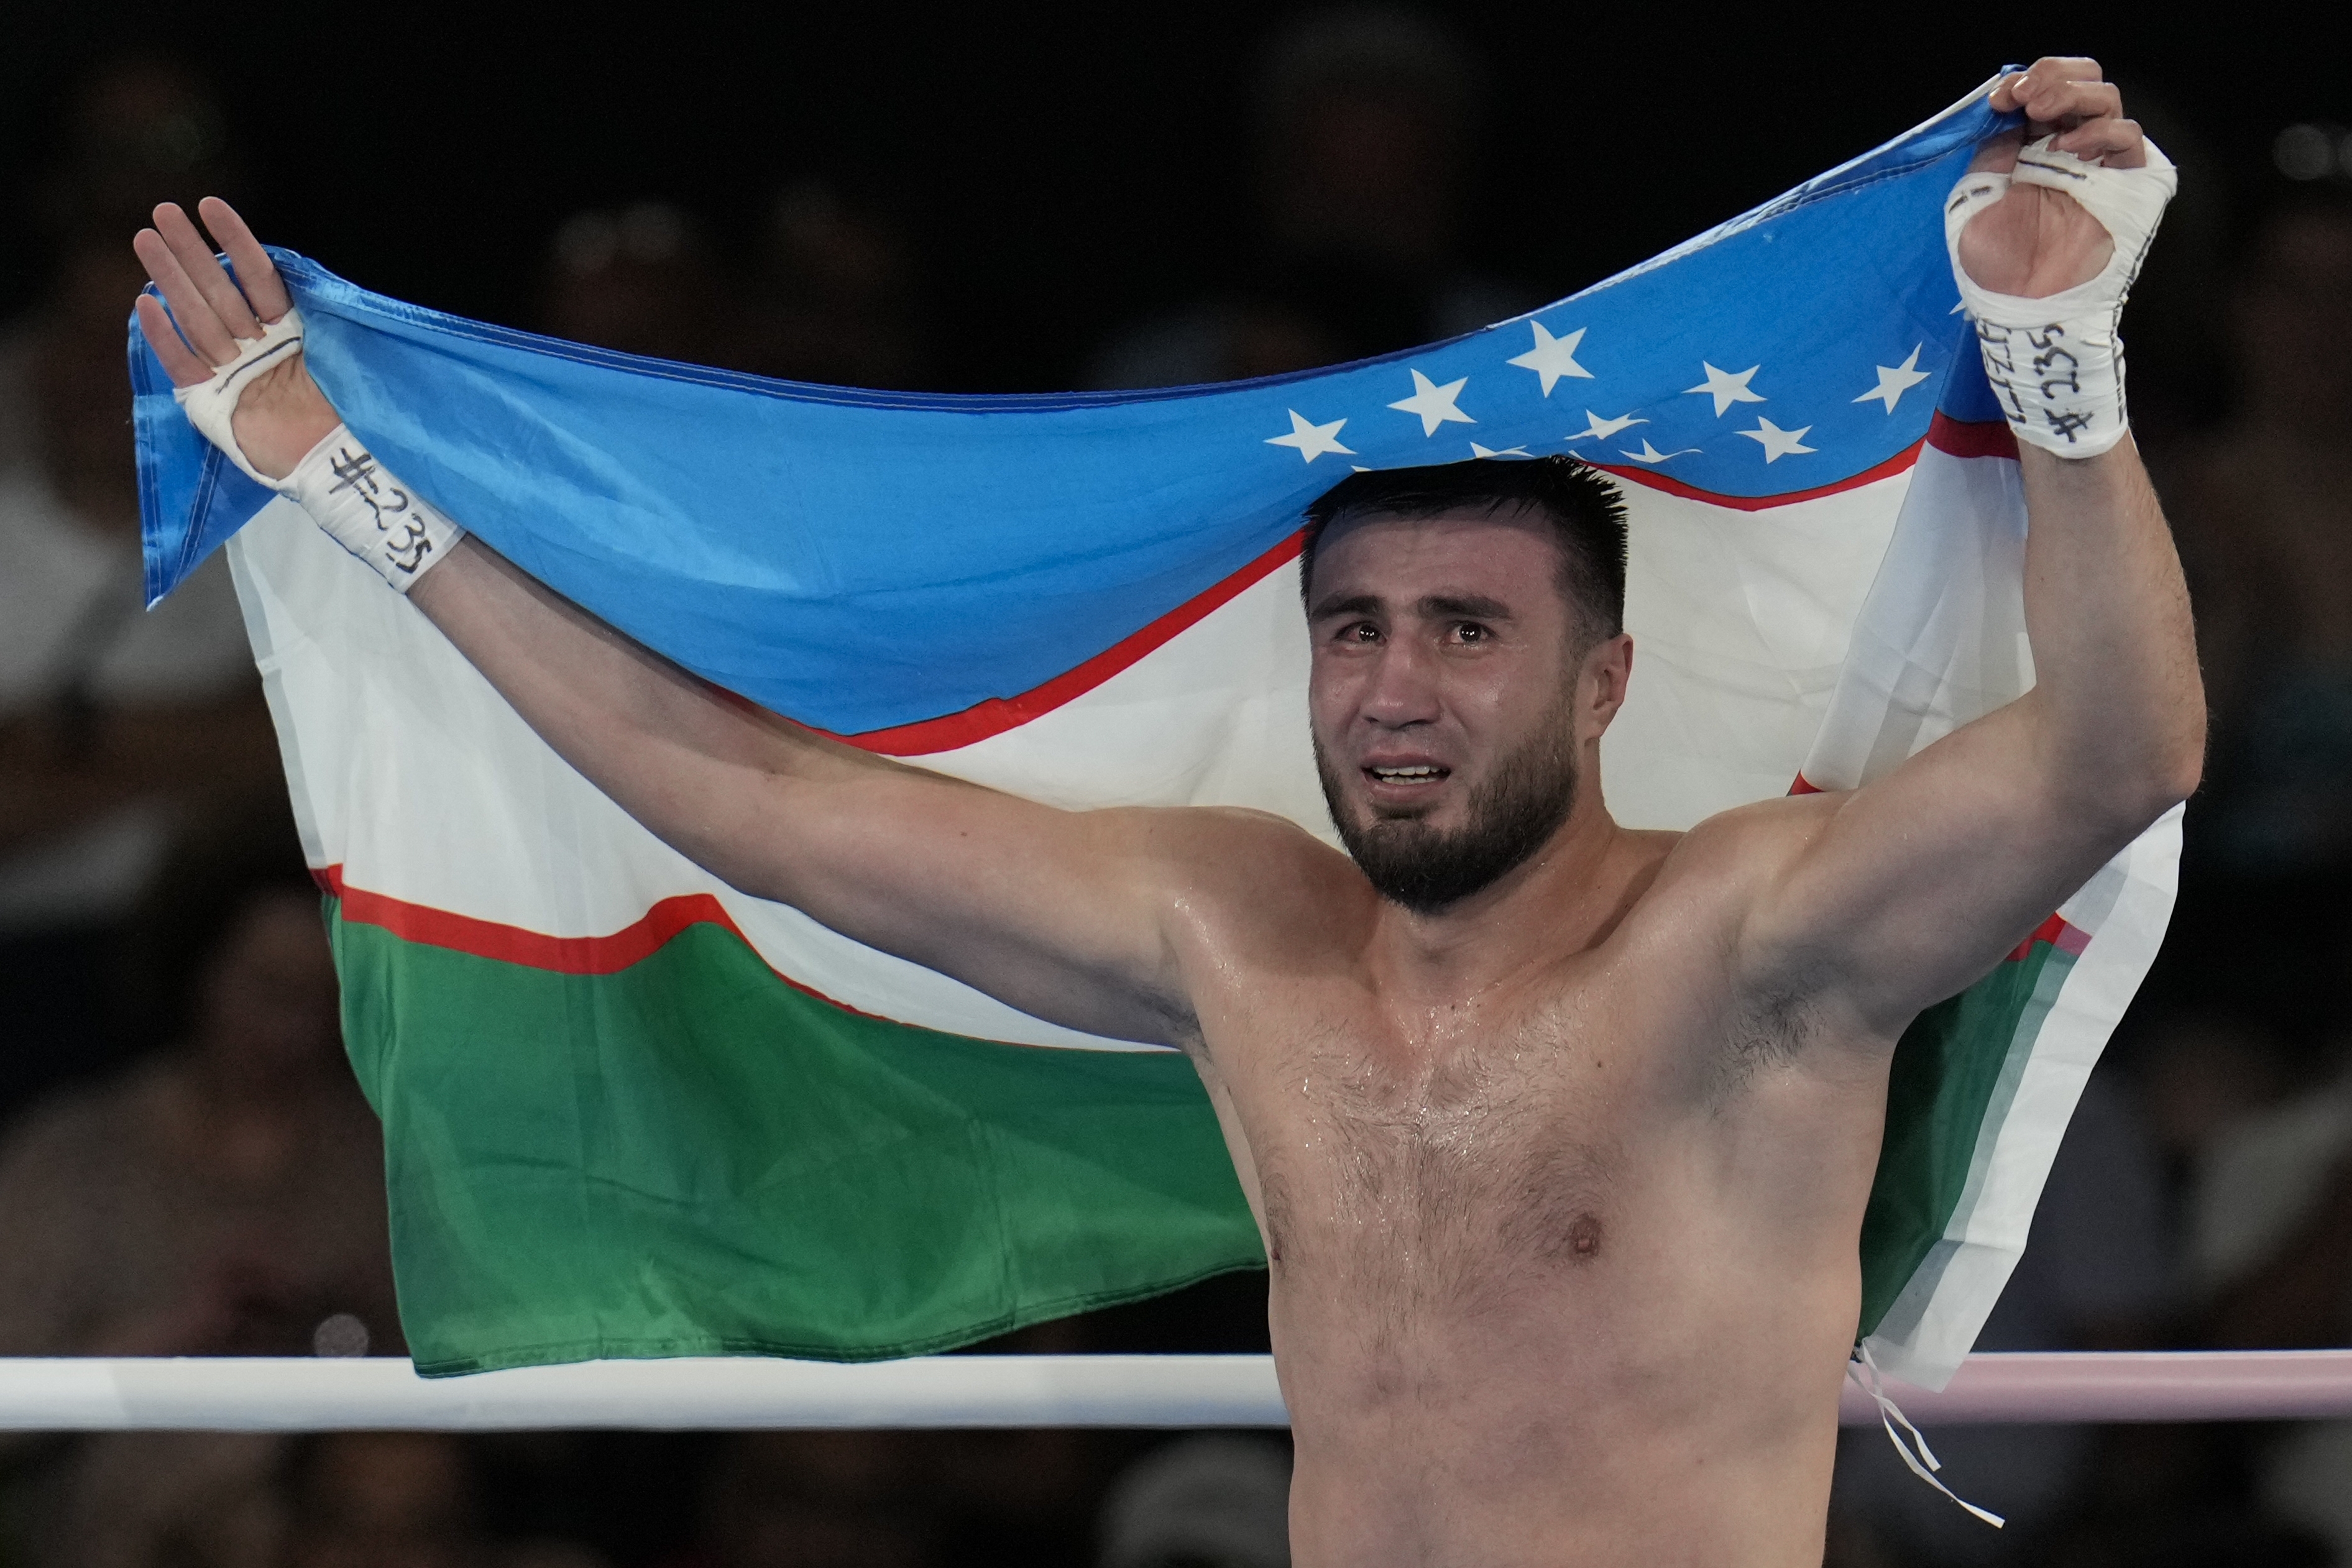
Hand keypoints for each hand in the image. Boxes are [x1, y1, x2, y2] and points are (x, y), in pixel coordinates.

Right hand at [132, 198, 341, 477]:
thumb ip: (316, 319)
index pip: (259, 278)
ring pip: (196, 316)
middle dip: (191, 251)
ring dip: (171, 278)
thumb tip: (296, 273)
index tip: (212, 205)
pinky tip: (145, 304)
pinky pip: (183, 365)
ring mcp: (230, 373)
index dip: (238, 243)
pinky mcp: (210, 403)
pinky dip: (165, 337)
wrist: (334, 467)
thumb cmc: (344, 416)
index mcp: (287, 334)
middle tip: (162, 212)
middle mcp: (254, 348)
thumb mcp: (337, 357)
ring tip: (146, 239)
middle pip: (219, 290)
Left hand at [1958, 58, 2146, 298]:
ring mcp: (2099, 165)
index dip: (2025, 83)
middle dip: (2054, 76)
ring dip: (2073, 94)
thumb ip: (1991, 154)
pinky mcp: (2128, 185)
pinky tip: (2066, 149)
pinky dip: (2100, 132)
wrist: (2020, 308)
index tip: (2000, 97)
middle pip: (2082, 84)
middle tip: (2026, 95)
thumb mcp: (1975, 199)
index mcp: (2032, 148)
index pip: (2043, 92)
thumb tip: (2007, 117)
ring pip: (2107, 100)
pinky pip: (2128, 140)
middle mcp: (2069, 150)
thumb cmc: (1994, 265)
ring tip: (2041, 109)